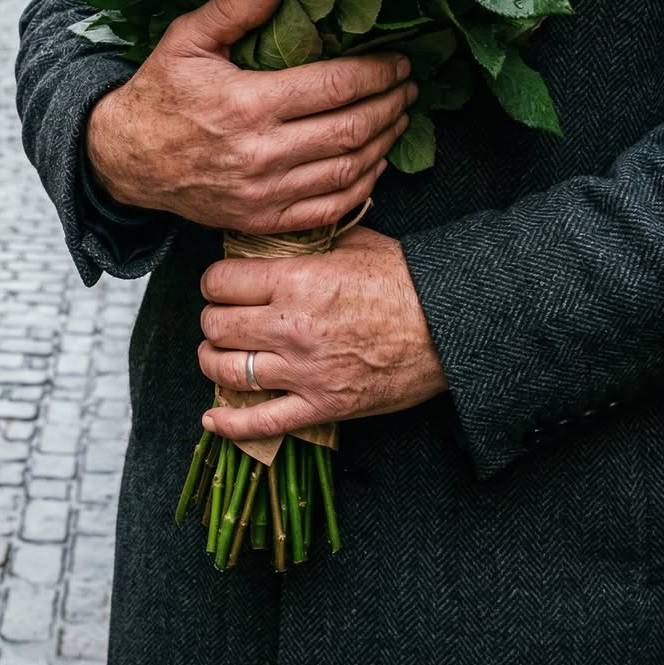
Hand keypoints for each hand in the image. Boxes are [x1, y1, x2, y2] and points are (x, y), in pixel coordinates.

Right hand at [86, 0, 415, 233]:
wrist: (125, 159)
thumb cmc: (159, 95)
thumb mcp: (186, 40)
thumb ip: (235, 7)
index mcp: (248, 104)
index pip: (335, 86)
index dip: (377, 73)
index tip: (398, 61)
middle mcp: (261, 153)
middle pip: (352, 129)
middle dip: (390, 104)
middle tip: (409, 87)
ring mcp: (265, 193)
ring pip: (348, 169)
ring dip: (384, 142)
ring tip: (399, 117)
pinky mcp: (262, 220)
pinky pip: (329, 208)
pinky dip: (362, 186)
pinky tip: (374, 163)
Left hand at [197, 227, 447, 438]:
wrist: (451, 325)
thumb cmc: (407, 281)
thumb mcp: (353, 243)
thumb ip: (307, 244)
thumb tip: (277, 240)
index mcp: (296, 280)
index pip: (221, 282)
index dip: (215, 282)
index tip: (220, 285)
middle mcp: (291, 326)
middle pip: (217, 326)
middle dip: (212, 320)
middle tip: (220, 317)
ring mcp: (304, 371)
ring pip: (229, 370)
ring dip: (213, 361)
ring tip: (217, 354)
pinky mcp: (322, 406)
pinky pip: (263, 422)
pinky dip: (231, 424)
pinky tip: (213, 417)